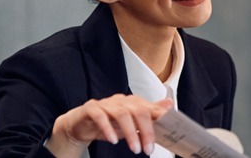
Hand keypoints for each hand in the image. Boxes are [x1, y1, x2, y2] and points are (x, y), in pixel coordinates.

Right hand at [45, 94, 173, 155]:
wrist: (80, 124)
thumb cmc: (108, 122)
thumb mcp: (131, 121)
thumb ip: (150, 114)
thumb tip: (170, 105)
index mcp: (133, 102)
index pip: (150, 108)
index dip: (159, 120)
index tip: (166, 133)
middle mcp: (121, 100)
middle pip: (138, 111)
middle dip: (146, 131)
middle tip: (148, 149)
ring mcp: (106, 103)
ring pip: (121, 114)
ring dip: (130, 133)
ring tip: (135, 149)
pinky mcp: (91, 109)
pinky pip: (100, 116)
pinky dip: (108, 128)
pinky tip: (114, 140)